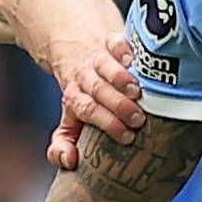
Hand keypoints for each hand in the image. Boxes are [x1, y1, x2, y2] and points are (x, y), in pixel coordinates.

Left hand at [43, 23, 140, 171]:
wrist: (75, 48)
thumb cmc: (82, 92)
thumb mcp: (69, 117)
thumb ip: (64, 142)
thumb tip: (69, 161)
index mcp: (73, 97)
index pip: (86, 110)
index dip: (105, 123)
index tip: (126, 136)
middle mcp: (84, 77)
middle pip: (96, 90)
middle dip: (116, 105)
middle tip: (137, 119)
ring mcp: (97, 57)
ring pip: (105, 66)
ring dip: (120, 78)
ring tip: (137, 91)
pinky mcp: (109, 40)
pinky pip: (115, 41)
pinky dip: (123, 48)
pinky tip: (134, 59)